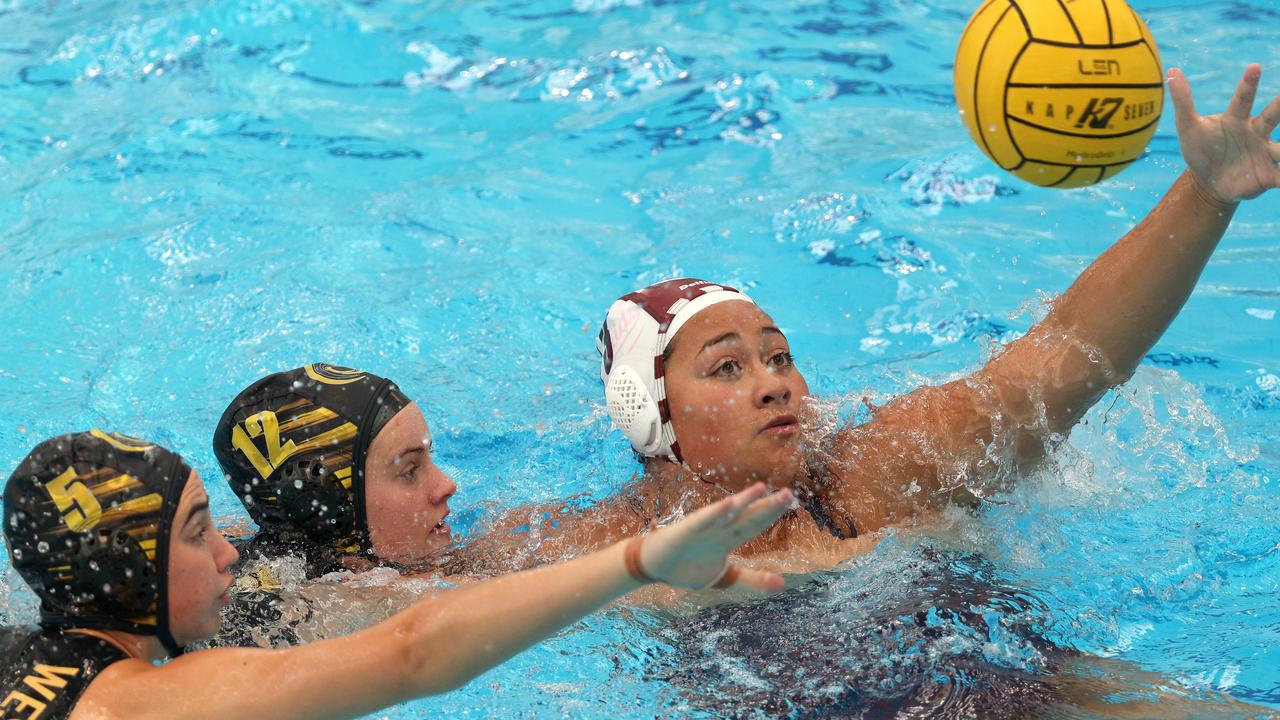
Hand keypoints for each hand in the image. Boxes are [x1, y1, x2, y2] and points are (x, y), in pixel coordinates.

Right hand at [638, 483, 792, 592]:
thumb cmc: (688, 568)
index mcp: (729, 538)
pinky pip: (702, 520)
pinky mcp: (684, 532)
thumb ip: (752, 579)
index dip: (771, 512)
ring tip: (762, 489)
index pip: (755, 523)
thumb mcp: (725, 577)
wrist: (652, 567)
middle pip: (747, 516)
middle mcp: (719, 530)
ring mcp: (702, 529)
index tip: (790, 499)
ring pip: (727, 513)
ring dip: (744, 501)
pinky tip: (729, 503)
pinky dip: (715, 513)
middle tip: (788, 494)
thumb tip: (782, 584)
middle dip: (767, 506)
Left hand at [1168, 64, 1279, 203]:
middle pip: (1272, 117)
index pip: (1243, 99)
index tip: (1253, 67)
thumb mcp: (1188, 127)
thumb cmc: (1200, 149)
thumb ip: (1182, 101)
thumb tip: (1172, 69)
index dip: (1248, 84)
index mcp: (1237, 119)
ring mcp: (1265, 153)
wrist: (1208, 182)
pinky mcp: (1268, 175)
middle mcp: (1257, 132)